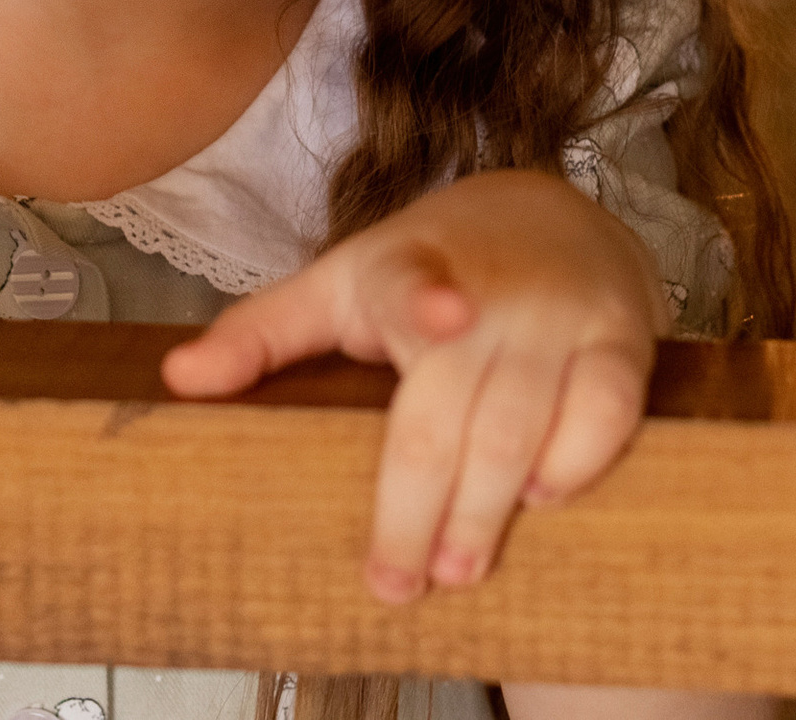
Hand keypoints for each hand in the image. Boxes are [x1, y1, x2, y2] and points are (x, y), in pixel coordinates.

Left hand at [161, 169, 664, 603]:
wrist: (555, 214)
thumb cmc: (430, 266)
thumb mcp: (342, 286)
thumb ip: (263, 333)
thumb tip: (176, 380)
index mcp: (404, 267)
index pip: (410, 283)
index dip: (425, 300)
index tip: (440, 319)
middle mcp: (487, 285)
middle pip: (453, 411)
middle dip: (422, 506)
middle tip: (396, 581)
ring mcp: (557, 310)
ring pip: (522, 425)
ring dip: (487, 509)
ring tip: (458, 568)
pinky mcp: (620, 336)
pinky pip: (607, 414)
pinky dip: (577, 463)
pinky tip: (543, 499)